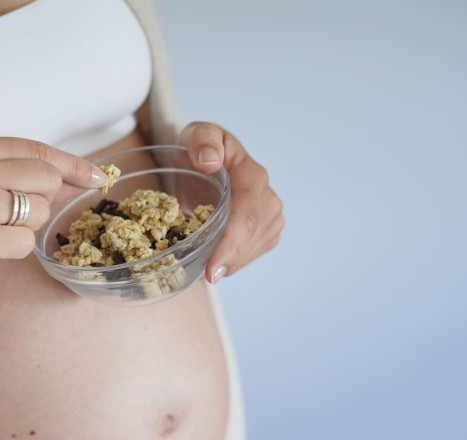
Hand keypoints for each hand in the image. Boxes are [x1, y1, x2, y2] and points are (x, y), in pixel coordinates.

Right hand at [0, 135, 106, 309]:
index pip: (37, 150)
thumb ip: (22, 177)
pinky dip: (12, 251)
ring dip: (23, 230)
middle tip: (3, 218)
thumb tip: (78, 179)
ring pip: (39, 212)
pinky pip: (24, 243)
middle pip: (46, 179)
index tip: (98, 176)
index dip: (73, 165)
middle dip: (39, 204)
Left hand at [177, 122, 283, 283]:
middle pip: (252, 238)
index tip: (212, 269)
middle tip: (205, 278)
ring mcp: (270, 217)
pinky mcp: (266, 232)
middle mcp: (267, 197)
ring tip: (205, 270)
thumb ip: (202, 140)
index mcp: (252, 175)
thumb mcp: (196, 134)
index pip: (248, 216)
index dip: (231, 245)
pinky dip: (233, 262)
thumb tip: (210, 161)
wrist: (205, 159)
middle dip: (229, 261)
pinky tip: (216, 262)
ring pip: (252, 251)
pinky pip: (251, 255)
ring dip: (230, 264)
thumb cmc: (200, 148)